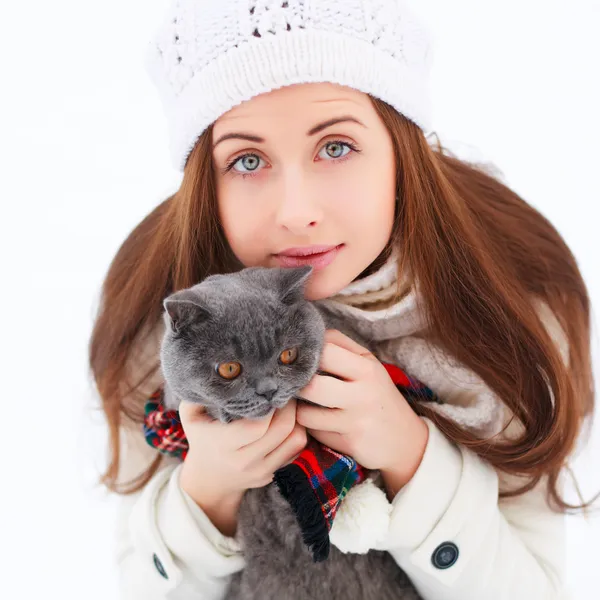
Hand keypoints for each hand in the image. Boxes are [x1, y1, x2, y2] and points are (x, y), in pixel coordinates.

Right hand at [179, 398, 307, 507]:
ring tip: (289, 405)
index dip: (270, 404)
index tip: (270, 388)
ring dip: (298, 419)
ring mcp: (261, 470)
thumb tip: (216, 371)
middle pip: (282, 430)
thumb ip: (199, 394)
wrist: (208, 479)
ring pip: (296, 440)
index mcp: (224, 444)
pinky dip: (297, 432)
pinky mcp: (274, 473)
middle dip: (289, 406)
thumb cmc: (201, 437)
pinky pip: (297, 450)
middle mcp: (245, 461)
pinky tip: (288, 421)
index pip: (259, 425)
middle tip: (285, 391)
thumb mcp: (191, 415)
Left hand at [296, 329, 428, 489]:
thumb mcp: (368, 364)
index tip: (298, 359)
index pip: (325, 351)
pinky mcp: (349, 444)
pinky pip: (315, 432)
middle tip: (293, 384)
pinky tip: (322, 422)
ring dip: (301, 410)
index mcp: (367, 368)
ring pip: (306, 413)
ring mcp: (356, 421)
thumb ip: (339, 345)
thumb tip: (306, 335)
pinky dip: (313, 427)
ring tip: (308, 405)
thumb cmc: (377, 394)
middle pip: (311, 385)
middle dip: (296, 385)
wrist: (405, 440)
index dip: (305, 354)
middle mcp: (363, 394)